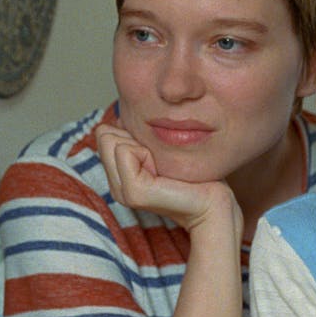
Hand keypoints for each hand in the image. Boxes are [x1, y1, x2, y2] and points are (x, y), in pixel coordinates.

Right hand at [96, 124, 241, 233]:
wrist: (212, 199)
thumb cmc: (191, 171)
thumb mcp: (156, 147)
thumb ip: (135, 135)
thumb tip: (120, 116)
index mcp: (119, 175)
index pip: (104, 132)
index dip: (133, 131)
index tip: (155, 150)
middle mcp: (116, 186)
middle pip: (104, 135)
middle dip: (135, 136)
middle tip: (160, 158)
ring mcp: (123, 192)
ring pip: (112, 141)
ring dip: (142, 144)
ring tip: (163, 166)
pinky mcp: (134, 193)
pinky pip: (124, 151)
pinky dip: (146, 152)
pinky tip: (165, 171)